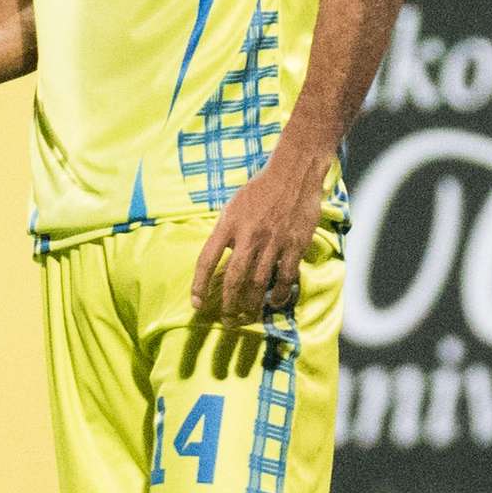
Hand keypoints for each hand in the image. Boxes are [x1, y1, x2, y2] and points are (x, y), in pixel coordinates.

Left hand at [190, 155, 322, 324]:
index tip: (196, 304)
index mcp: (228, 224)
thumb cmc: (260, 189)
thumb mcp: (233, 206)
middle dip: (228, 304)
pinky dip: (280, 295)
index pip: (206, 260)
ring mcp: (273, 241)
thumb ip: (225, 231)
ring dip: (252, 305)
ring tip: (247, 317)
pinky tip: (275, 304)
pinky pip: (285, 277)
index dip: (199, 285)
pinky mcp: (295, 244)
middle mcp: (248, 235)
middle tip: (226, 320)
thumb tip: (218, 257)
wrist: (293, 172)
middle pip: (233, 278)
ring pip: (259, 283)